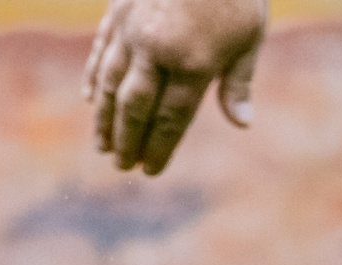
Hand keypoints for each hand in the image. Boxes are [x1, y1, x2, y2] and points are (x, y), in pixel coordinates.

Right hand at [84, 0, 266, 174]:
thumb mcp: (250, 36)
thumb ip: (239, 81)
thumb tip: (241, 124)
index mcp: (195, 62)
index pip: (172, 117)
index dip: (160, 147)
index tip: (150, 170)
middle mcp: (157, 50)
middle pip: (136, 106)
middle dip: (127, 139)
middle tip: (121, 166)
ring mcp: (132, 30)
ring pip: (111, 82)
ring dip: (104, 116)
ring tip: (102, 145)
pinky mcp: (117, 12)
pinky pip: (101, 52)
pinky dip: (95, 78)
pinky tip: (91, 99)